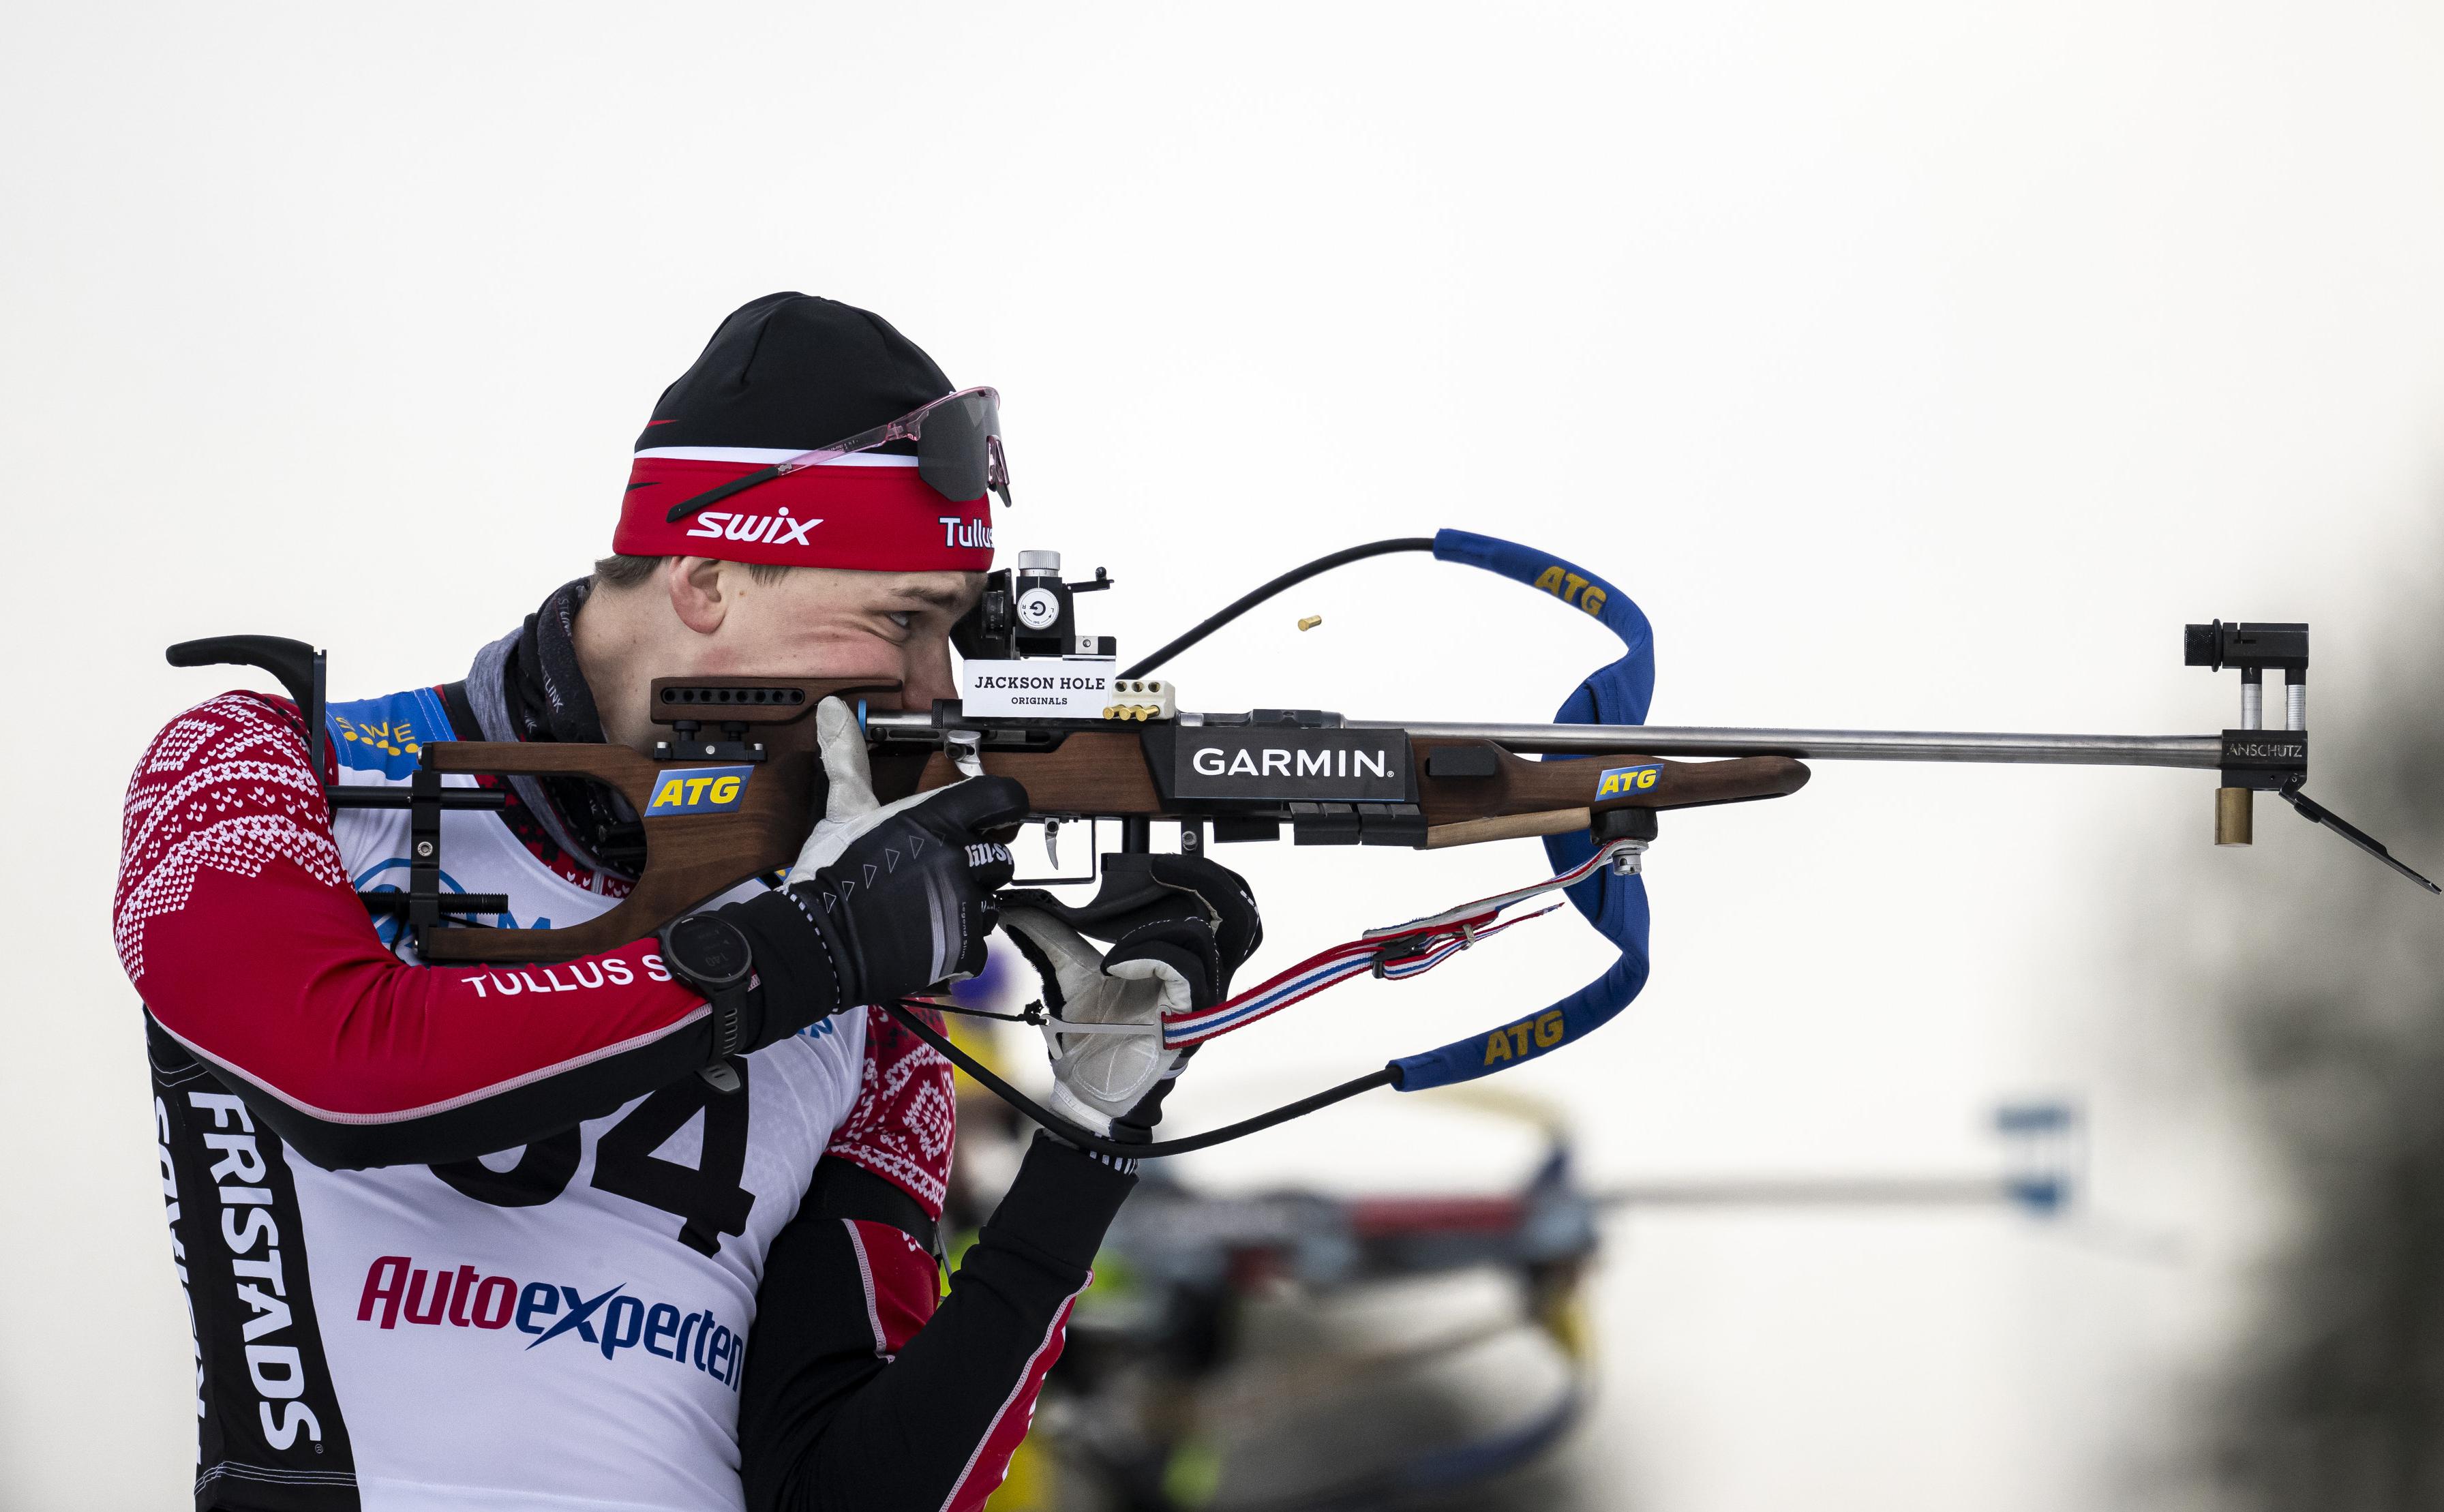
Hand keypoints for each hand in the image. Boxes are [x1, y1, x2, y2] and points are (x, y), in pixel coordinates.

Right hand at [788, 697, 1025, 1003]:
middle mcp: (960, 857)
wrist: (817, 941)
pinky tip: (927, 937)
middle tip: (939, 873)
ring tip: (928, 907)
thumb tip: (834, 711)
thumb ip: (850, 759)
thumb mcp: (842, 810)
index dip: (1002, 807)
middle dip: (976, 865)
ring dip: (969, 905)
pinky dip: (959, 944)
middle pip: (1001, 855)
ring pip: (993, 901)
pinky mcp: (964, 947)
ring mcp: (965, 904)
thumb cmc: (829, 875)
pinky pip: (981, 944)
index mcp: (937, 818)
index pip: (1005, 797)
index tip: (992, 818)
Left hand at [1000, 855, 1260, 1139]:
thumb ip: (1052, 936)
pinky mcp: (1189, 1017)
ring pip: (1214, 936)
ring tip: (1120, 939)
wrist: (1088, 1090)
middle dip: (1206, 878)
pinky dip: (1145, 955)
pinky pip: (1183, 969)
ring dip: (1163, 924)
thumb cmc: (1092, 1037)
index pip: (1224, 904)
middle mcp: (1204, 975)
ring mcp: (1201, 997)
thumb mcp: (1070, 973)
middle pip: (1241, 914)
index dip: (1201, 873)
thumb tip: (1018, 905)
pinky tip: (1113, 966)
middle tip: (1162, 866)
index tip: (1155, 860)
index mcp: (1185, 958)